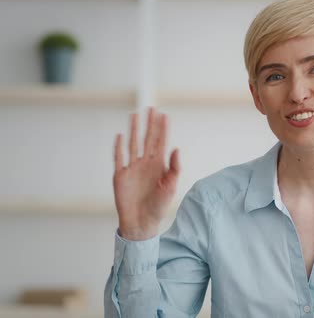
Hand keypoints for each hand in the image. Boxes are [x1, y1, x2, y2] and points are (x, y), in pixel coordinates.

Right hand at [113, 107, 179, 240]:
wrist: (141, 222)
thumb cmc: (159, 206)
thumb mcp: (171, 187)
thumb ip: (174, 168)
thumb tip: (177, 148)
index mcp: (159, 166)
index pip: (161, 143)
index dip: (163, 129)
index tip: (165, 115)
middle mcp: (146, 164)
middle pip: (147, 139)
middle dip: (150, 124)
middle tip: (151, 108)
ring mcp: (132, 168)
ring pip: (133, 144)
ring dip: (134, 130)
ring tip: (135, 115)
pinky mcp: (120, 176)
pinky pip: (119, 158)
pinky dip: (119, 147)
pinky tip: (120, 136)